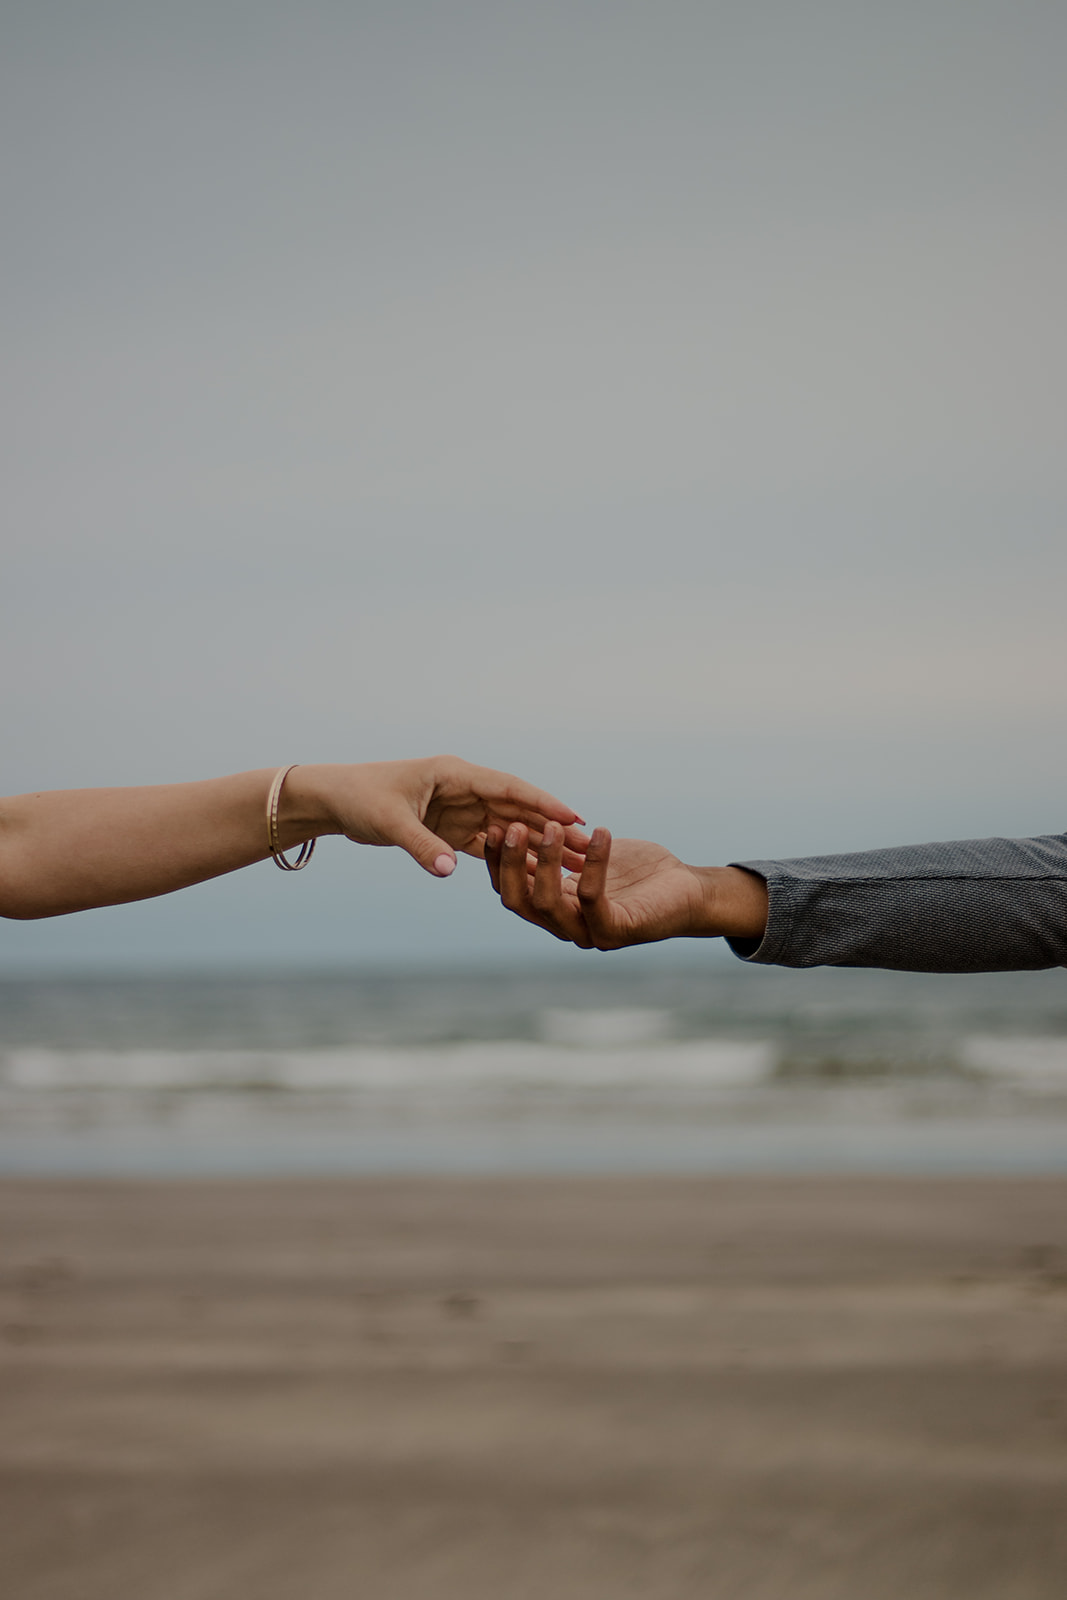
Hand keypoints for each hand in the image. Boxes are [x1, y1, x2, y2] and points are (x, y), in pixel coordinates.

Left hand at [293, 756, 589, 877]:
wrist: (335, 800)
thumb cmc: (360, 799)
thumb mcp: (390, 822)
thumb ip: (421, 846)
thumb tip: (449, 871)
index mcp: (455, 774)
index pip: (508, 788)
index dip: (542, 803)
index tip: (574, 818)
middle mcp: (464, 789)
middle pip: (517, 809)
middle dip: (552, 827)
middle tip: (589, 847)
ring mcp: (460, 809)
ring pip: (509, 827)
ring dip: (539, 844)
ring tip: (575, 862)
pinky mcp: (451, 829)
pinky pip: (489, 844)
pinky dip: (513, 856)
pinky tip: (538, 872)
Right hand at [485, 824, 767, 948]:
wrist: (687, 890)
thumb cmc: (637, 871)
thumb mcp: (587, 855)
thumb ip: (556, 848)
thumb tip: (520, 823)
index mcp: (554, 909)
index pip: (511, 889)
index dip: (498, 860)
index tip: (495, 825)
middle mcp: (566, 926)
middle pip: (519, 901)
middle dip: (510, 863)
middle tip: (513, 826)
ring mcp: (589, 932)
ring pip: (548, 902)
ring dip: (545, 862)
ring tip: (550, 827)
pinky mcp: (617, 930)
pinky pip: (592, 897)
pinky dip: (593, 862)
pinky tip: (601, 832)